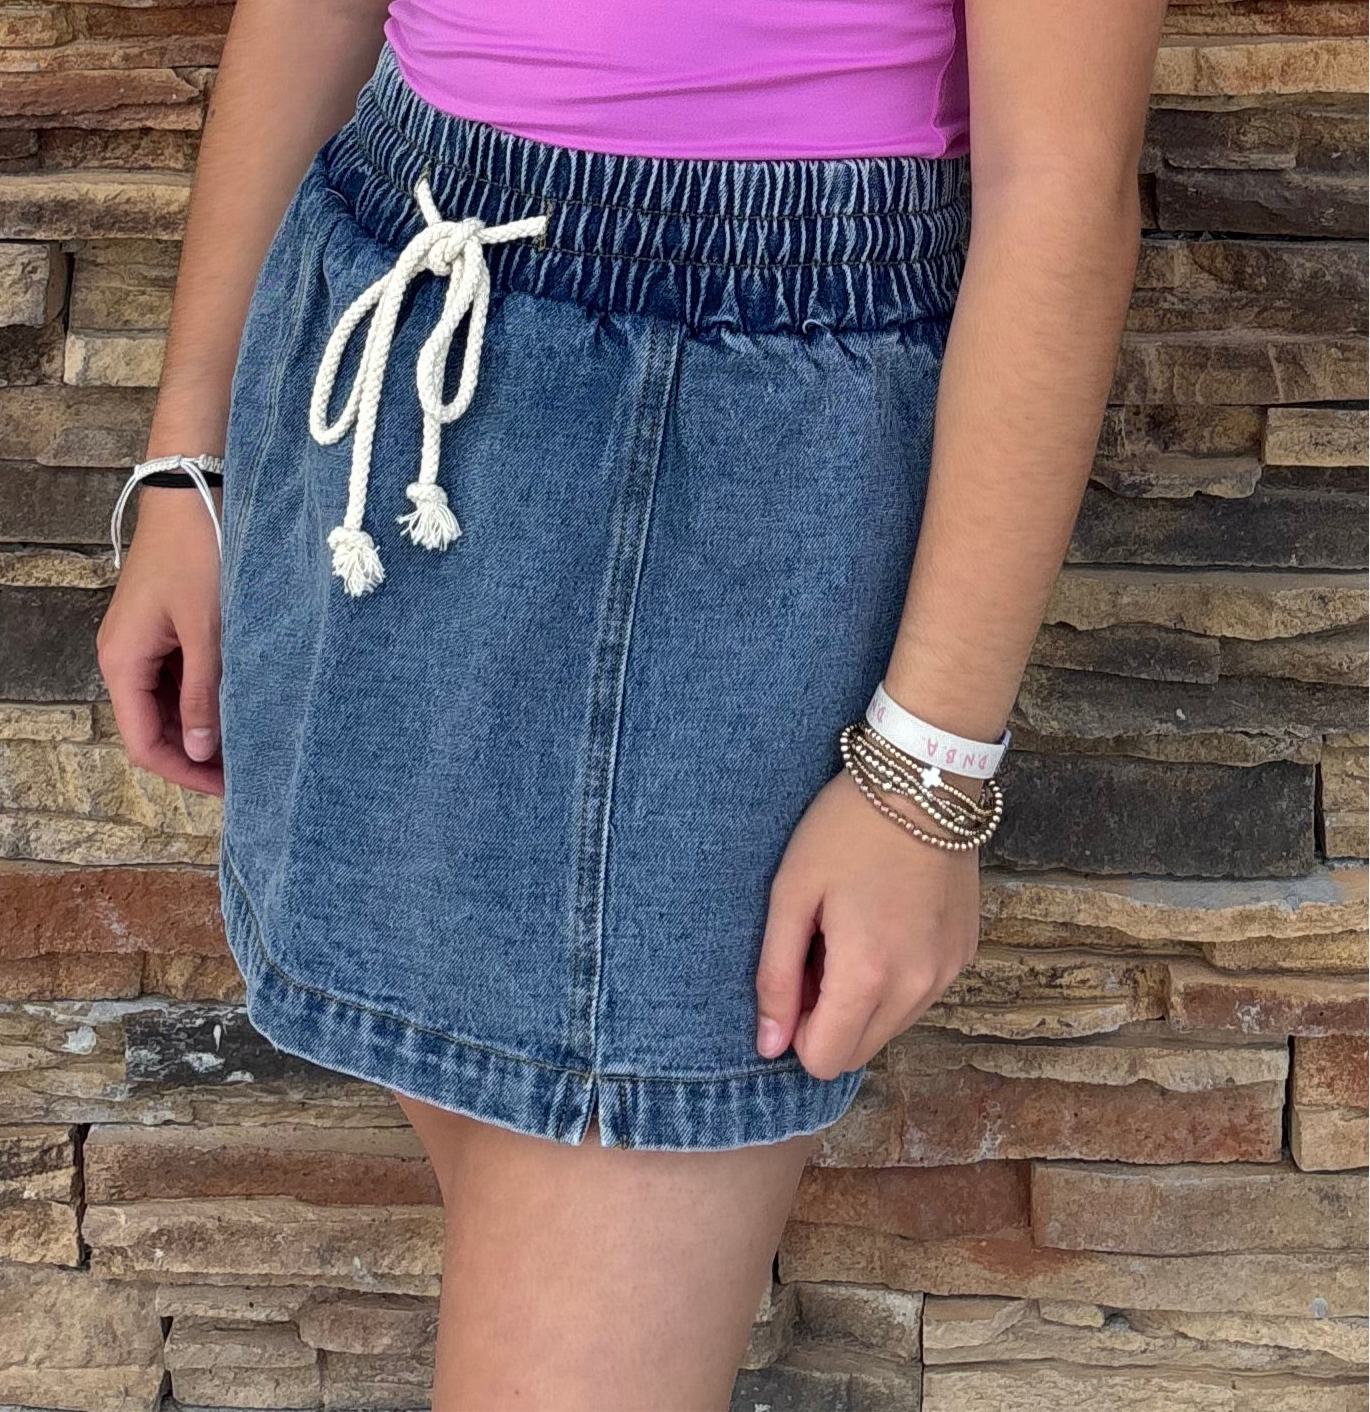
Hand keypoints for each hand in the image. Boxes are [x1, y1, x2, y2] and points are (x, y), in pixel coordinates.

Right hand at [96, 487, 224, 795]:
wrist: (192, 494)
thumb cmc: (197, 555)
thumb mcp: (206, 632)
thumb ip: (204, 694)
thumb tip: (201, 751)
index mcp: (123, 663)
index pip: (144, 743)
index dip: (185, 773)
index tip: (229, 790)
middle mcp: (125, 659)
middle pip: (156, 729)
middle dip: (198, 756)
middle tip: (248, 774)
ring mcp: (144, 645)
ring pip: (171, 707)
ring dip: (205, 729)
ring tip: (252, 746)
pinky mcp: (164, 630)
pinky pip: (181, 680)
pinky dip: (207, 699)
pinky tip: (241, 709)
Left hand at [754, 767, 981, 1079]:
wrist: (923, 780)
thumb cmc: (845, 829)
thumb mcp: (792, 895)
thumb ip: (777, 976)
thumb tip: (769, 1047)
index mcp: (868, 975)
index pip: (825, 1060)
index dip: (797, 1028)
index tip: (795, 972)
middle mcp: (918, 987)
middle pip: (858, 1052)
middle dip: (828, 1018)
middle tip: (819, 949)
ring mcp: (948, 972)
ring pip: (890, 1027)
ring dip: (862, 1000)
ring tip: (852, 931)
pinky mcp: (965, 954)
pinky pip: (919, 996)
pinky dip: (894, 979)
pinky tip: (885, 922)